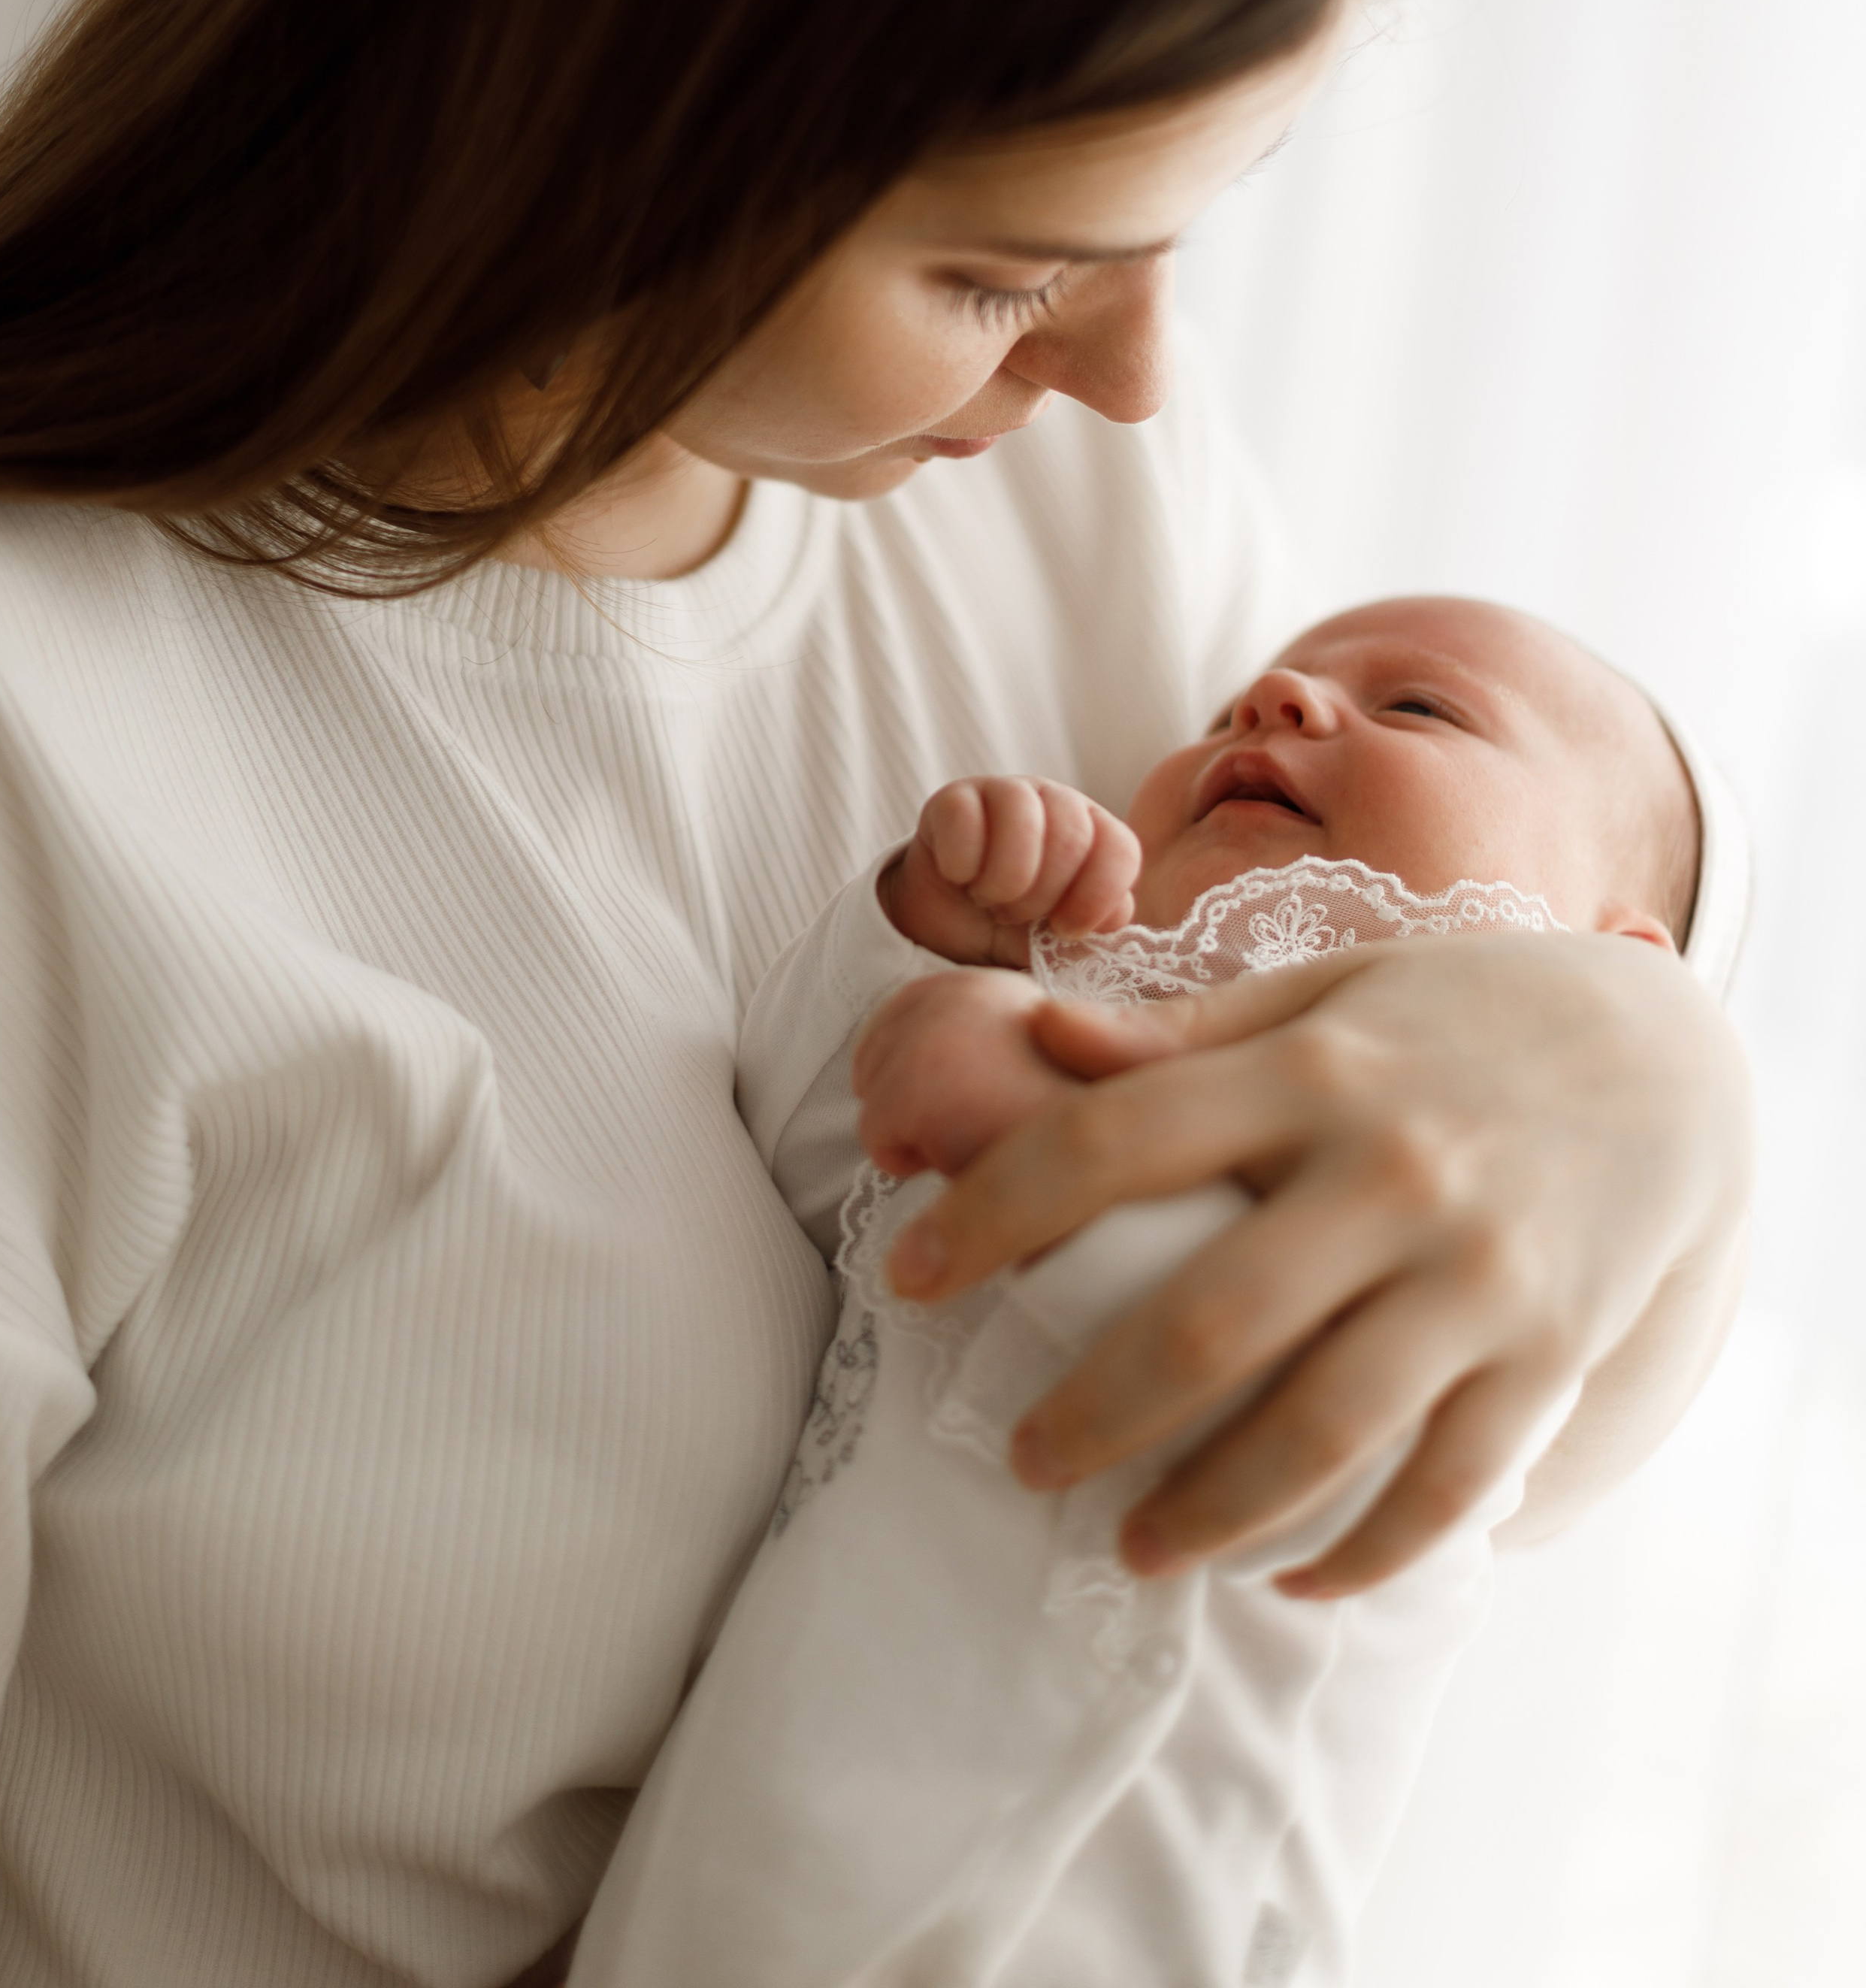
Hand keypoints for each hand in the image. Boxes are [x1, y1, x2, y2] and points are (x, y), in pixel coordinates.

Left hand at [854, 965, 1075, 1178]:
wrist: (1121, 1160)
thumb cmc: (1082, 1126)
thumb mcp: (1039, 1059)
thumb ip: (988, 1045)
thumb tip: (931, 1067)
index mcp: (986, 985)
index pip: (902, 1016)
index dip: (914, 1073)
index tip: (961, 1105)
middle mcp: (959, 992)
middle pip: (875, 1055)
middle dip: (910, 1105)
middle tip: (976, 1130)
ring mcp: (939, 1034)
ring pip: (874, 1102)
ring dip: (915, 1139)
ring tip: (982, 1144)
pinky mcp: (922, 1087)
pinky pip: (878, 1140)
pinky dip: (910, 1163)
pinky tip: (968, 1163)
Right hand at [878, 776, 1139, 967]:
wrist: (946, 922)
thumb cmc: (1009, 928)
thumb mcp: (1057, 943)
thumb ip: (1093, 929)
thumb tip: (1116, 915)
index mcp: (1093, 833)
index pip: (1120, 849)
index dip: (1097, 896)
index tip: (1065, 929)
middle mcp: (1056, 802)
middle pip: (1072, 837)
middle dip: (1042, 895)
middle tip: (1014, 916)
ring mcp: (1005, 792)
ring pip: (1022, 819)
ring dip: (1003, 879)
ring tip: (989, 900)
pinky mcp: (954, 798)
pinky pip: (965, 820)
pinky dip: (961, 864)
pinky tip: (959, 877)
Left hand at [878, 931, 1751, 1593]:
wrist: (1663, 1060)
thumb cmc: (1452, 1022)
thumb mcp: (1324, 991)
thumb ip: (1183, 1030)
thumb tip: (1039, 1035)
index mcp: (1309, 1070)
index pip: (1111, 1142)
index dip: (990, 1213)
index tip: (902, 1275)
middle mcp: (1388, 1174)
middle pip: (1207, 1321)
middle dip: (1090, 1410)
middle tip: (1021, 1458)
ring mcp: (1474, 1274)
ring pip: (1323, 1429)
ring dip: (1210, 1510)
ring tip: (1131, 1546)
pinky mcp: (1544, 1355)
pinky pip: (1444, 1485)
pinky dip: (1361, 1548)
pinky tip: (1288, 1575)